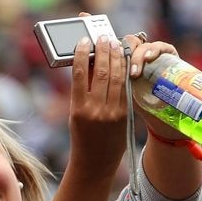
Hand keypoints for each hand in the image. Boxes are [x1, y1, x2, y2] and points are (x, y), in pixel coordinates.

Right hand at [67, 13, 128, 179]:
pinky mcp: (124, 115)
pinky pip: (125, 88)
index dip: (83, 54)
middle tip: (103, 37)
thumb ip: (83, 91)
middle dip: (104, 51)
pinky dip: (125, 72)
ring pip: (117, 77)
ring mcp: (112, 112)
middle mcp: (95, 109)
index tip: (84, 41)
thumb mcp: (76, 114)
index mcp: (78, 108)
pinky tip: (124, 61)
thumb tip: (90, 64)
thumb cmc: (82, 137)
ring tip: (115, 44)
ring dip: (117, 57)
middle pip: (102, 72)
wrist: (95, 163)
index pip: (81, 74)